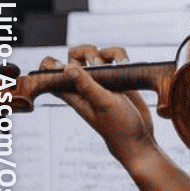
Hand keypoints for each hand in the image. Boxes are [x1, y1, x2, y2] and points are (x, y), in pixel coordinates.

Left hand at [43, 45, 156, 167]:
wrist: (139, 139)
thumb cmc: (119, 128)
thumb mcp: (102, 104)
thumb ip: (87, 85)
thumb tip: (67, 67)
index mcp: (75, 94)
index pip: (53, 76)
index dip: (50, 66)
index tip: (58, 63)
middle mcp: (86, 86)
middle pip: (75, 58)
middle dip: (85, 52)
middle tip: (97, 63)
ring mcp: (103, 82)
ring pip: (97, 56)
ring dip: (107, 54)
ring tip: (117, 66)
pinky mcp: (119, 80)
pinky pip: (116, 60)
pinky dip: (121, 57)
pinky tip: (126, 66)